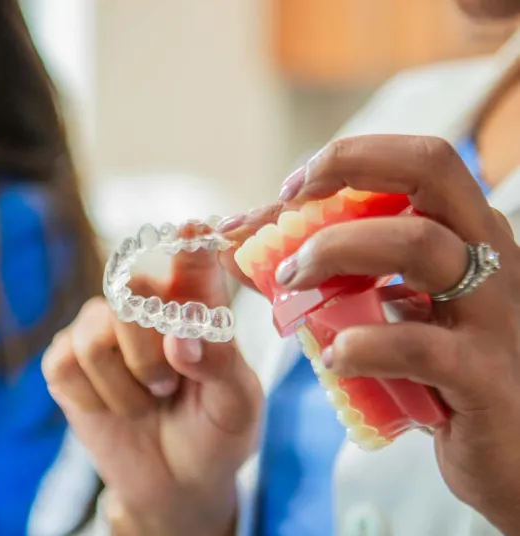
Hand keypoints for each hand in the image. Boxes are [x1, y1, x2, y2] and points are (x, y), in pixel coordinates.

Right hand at [41, 249, 262, 535]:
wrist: (177, 485)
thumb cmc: (215, 433)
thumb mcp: (237, 406)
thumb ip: (221, 365)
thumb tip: (180, 340)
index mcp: (194, 303)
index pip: (191, 262)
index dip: (188, 244)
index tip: (191, 228)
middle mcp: (142, 305)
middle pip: (129, 294)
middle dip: (148, 352)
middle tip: (169, 386)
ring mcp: (97, 330)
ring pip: (96, 338)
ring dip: (126, 388)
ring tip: (147, 402)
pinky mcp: (64, 361)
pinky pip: (67, 366)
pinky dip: (95, 400)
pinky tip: (113, 409)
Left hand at [254, 135, 519, 532]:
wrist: (508, 455)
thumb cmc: (438, 374)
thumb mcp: (397, 309)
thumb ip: (343, 274)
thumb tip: (253, 243)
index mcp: (469, 235)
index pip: (422, 158)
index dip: (351, 157)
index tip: (292, 188)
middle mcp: (490, 259)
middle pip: (430, 172)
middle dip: (346, 174)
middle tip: (289, 209)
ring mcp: (493, 315)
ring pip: (419, 245)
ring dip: (335, 252)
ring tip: (292, 284)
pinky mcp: (483, 377)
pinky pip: (419, 345)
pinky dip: (361, 345)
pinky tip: (334, 357)